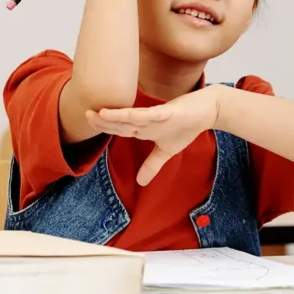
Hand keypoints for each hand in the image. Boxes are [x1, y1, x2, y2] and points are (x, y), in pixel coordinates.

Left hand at [85, 87, 221, 185]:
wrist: (207, 110)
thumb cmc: (185, 126)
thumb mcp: (166, 151)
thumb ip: (152, 165)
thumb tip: (140, 183)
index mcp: (143, 128)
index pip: (119, 128)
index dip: (105, 127)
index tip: (88, 124)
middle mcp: (146, 120)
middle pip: (121, 122)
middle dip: (104, 120)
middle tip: (85, 115)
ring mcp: (156, 115)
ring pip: (132, 116)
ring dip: (116, 116)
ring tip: (100, 114)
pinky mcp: (169, 112)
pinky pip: (151, 114)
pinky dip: (138, 115)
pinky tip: (125, 114)